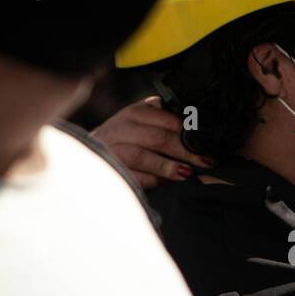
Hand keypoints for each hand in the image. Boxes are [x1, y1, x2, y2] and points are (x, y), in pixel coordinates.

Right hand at [91, 96, 213, 188]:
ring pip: (142, 155)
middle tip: (204, 161)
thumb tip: (196, 136)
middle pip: (158, 138)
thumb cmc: (123, 142)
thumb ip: (163, 124)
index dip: (188, 132)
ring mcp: (111, 148)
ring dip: (168, 166)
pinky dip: (151, 180)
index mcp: (135, 112)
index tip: (206, 143)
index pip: (166, 119)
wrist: (89, 157)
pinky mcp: (108, 169)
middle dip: (185, 152)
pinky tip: (165, 182)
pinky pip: (132, 175)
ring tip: (186, 173)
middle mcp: (121, 127)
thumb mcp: (142, 125)